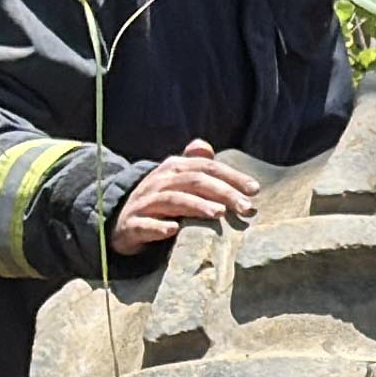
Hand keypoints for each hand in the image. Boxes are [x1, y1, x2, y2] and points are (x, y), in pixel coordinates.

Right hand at [112, 142, 260, 255]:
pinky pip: (144, 225)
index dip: (231, 176)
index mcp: (173, 169)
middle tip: (245, 207)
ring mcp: (144, 203)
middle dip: (222, 192)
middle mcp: (159, 182)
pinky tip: (173, 229)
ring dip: (196, 206)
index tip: (255, 189)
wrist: (120, 220)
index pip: (205, 167)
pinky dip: (158, 227)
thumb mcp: (175, 179)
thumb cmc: (158, 200)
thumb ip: (194, 165)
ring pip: (172, 200)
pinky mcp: (131, 225)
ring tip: (218, 213)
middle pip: (193, 182)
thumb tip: (206, 147)